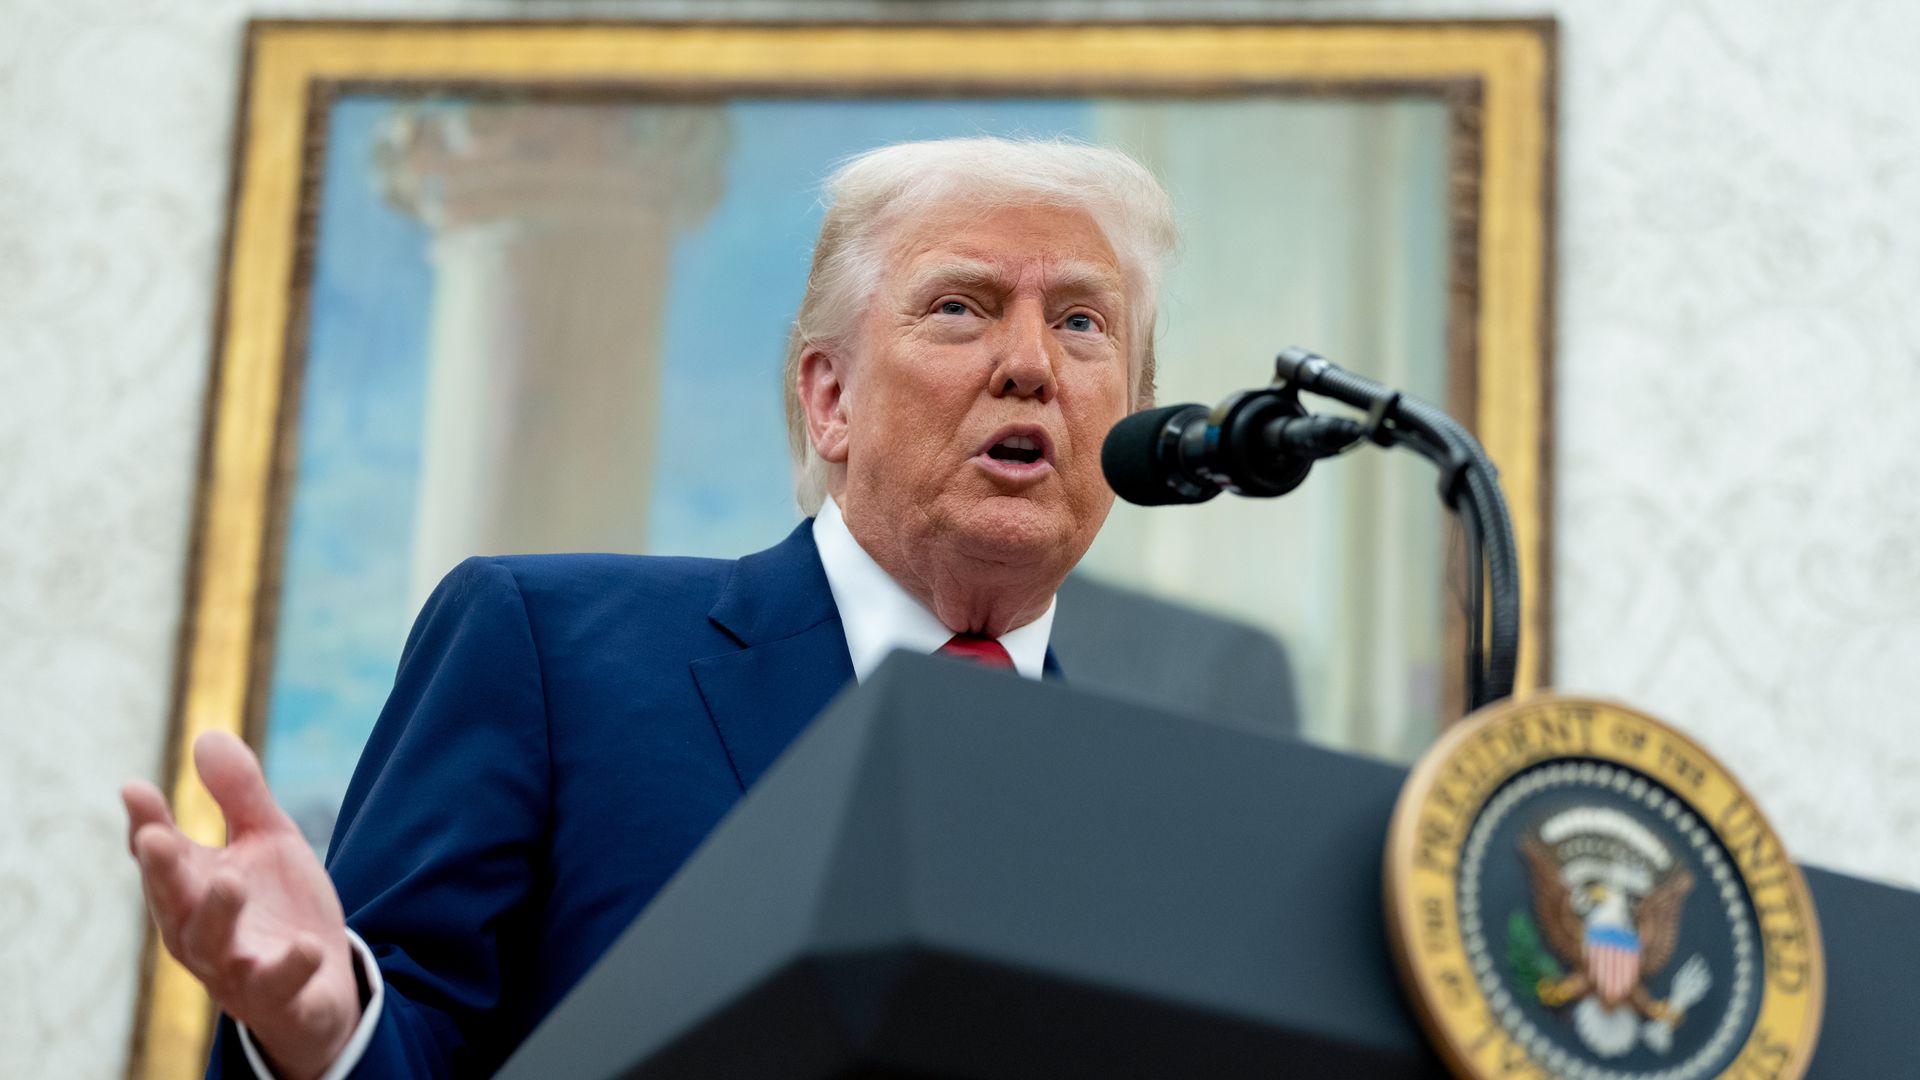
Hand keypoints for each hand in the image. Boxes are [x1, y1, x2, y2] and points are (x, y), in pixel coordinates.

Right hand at [123, 732, 361, 1079]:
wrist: (319, 981)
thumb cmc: (276, 905)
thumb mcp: (267, 841)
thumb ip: (240, 794)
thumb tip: (208, 734)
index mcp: (191, 889)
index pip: (159, 857)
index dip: (145, 824)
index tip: (135, 789)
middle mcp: (199, 932)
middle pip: (172, 902)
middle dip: (163, 871)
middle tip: (156, 837)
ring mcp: (235, 968)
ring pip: (212, 948)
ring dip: (218, 915)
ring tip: (232, 881)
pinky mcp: (276, 997)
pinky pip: (278, 987)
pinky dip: (290, 969)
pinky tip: (308, 946)